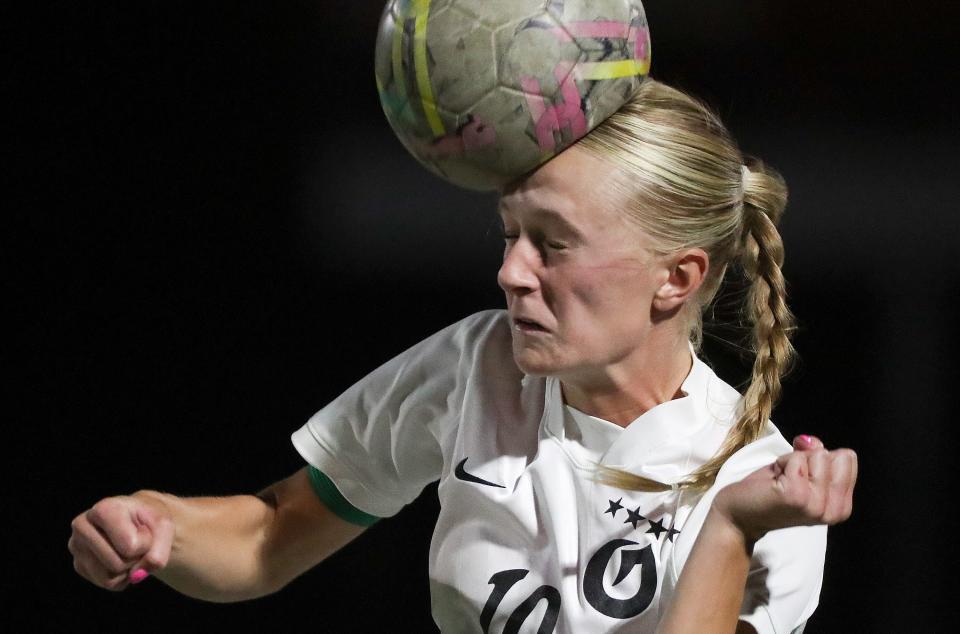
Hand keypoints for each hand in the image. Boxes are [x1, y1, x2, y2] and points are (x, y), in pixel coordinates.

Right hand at [68, 492, 174, 589]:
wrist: (138, 520)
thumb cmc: (149, 520)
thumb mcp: (164, 527)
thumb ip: (159, 552)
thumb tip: (136, 576)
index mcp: (103, 509)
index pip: (130, 546)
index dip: (145, 543)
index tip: (143, 529)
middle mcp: (82, 525)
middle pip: (117, 564)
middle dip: (135, 558)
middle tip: (136, 542)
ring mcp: (76, 546)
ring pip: (110, 577)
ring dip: (128, 569)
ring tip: (128, 549)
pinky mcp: (78, 564)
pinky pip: (106, 583)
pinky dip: (120, 576)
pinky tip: (120, 557)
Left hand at [712, 435, 857, 544]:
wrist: (739, 516)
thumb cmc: (770, 490)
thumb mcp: (803, 471)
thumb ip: (816, 454)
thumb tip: (808, 441)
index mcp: (842, 507)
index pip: (848, 458)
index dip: (820, 459)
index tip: (801, 474)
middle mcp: (835, 510)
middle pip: (837, 455)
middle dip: (809, 458)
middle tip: (789, 477)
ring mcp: (816, 504)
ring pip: (818, 454)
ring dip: (792, 461)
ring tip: (781, 480)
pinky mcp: (797, 496)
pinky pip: (797, 457)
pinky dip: (782, 462)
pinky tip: (773, 482)